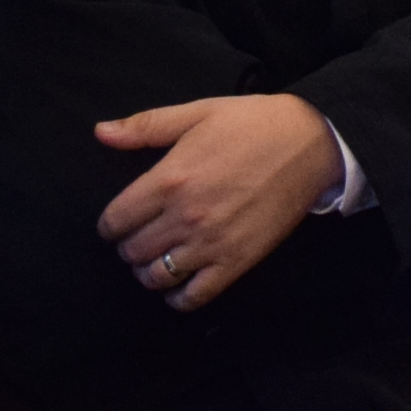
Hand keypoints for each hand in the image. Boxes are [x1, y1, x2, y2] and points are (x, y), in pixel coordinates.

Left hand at [94, 92, 342, 311]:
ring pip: (156, 277)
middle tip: (139, 237)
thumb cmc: (252, 124)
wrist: (310, 143)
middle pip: (132, 251)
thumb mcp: (197, 113)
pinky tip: (178, 283)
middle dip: (127, 246)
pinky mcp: (236, 262)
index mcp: (170, 178)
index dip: (110, 224)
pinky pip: (194, 296)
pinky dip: (177, 298)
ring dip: (147, 271)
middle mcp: (185, 216)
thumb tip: (100, 133)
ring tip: (156, 259)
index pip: (115, 220)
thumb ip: (145, 126)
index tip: (117, 221)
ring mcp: (211, 243)